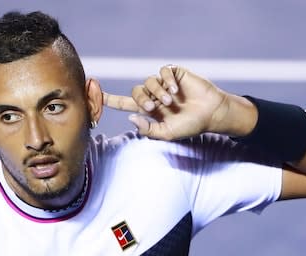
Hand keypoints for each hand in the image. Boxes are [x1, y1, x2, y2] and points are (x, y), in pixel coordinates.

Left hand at [104, 65, 253, 139]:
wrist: (211, 114)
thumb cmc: (190, 126)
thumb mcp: (167, 133)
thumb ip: (148, 129)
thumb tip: (130, 118)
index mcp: (149, 110)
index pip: (125, 103)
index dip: (110, 99)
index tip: (95, 93)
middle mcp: (154, 95)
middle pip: (136, 91)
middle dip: (142, 99)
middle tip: (153, 108)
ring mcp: (164, 84)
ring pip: (149, 81)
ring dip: (157, 92)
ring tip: (170, 101)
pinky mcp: (175, 74)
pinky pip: (163, 72)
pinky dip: (167, 81)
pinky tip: (176, 91)